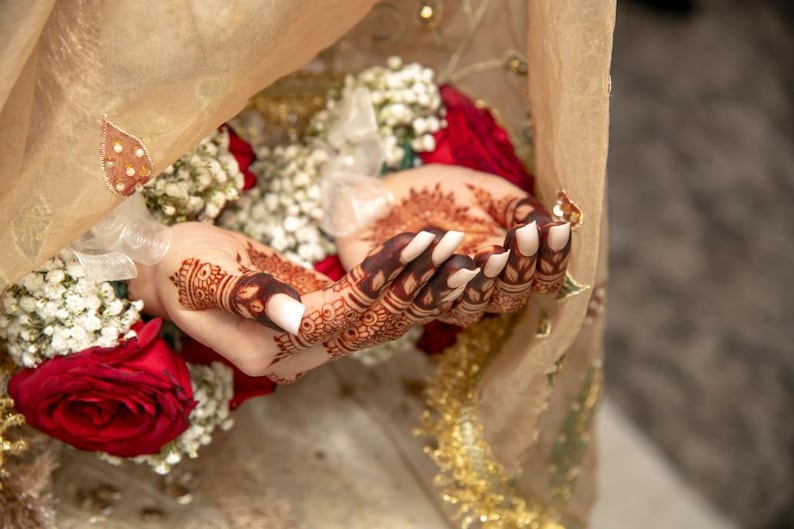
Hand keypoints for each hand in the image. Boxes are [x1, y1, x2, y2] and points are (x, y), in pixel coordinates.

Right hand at [128, 222, 472, 380]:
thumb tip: (293, 318)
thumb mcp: (202, 277)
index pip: (339, 319)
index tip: (419, 245)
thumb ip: (247, 299)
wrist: (167, 268)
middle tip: (458, 248)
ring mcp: (311, 338)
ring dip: (417, 288)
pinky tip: (429, 260)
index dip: (381, 284)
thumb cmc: (178, 268)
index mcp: (271, 351)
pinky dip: (399, 284)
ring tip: (459, 252)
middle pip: (370, 326)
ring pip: (377, 320)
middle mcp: (297, 354)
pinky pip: (367, 305)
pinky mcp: (319, 313)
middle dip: (415, 287)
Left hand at [335, 165, 571, 326]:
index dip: (551, 260)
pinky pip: (419, 299)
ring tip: (490, 252)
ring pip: (468, 309)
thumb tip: (557, 224)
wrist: (379, 196)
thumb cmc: (438, 196)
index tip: (555, 229)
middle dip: (519, 267)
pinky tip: (440, 248)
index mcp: (502, 268)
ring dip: (481, 281)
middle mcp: (476, 293)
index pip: (540, 280)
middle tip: (523, 236)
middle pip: (509, 298)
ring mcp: (439, 300)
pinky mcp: (399, 302)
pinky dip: (431, 274)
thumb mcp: (484, 192)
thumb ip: (518, 209)